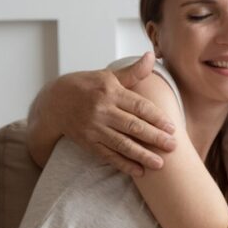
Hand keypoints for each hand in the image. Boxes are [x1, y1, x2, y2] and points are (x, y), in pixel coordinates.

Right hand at [48, 53, 175, 174]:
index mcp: (111, 92)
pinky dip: (124, 164)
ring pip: (122, 144)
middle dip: (154, 138)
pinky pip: (108, 156)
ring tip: (160, 164)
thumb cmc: (88, 86)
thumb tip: (151, 56)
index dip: (157, 118)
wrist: (54, 102)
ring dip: (142, 155)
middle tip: (173, 146)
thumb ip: (133, 72)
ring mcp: (94, 128)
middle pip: (133, 126)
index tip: (172, 127)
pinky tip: (139, 171)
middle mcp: (102, 111)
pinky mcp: (88, 142)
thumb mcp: (109, 76)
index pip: (139, 107)